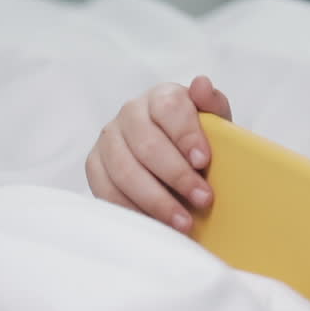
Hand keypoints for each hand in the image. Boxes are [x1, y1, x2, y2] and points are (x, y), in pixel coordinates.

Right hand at [86, 75, 231, 231]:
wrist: (173, 161)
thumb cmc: (195, 141)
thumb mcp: (214, 123)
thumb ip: (213, 104)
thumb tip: (202, 84)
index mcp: (161, 97)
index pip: (169, 107)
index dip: (186, 134)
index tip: (203, 161)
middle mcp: (130, 113)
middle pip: (147, 144)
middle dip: (177, 176)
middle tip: (203, 199)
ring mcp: (109, 140)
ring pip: (126, 171)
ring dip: (157, 200)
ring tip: (184, 222)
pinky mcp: (95, 166)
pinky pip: (107, 191)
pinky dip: (134, 211)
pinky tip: (157, 225)